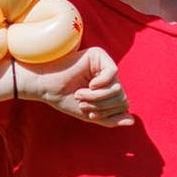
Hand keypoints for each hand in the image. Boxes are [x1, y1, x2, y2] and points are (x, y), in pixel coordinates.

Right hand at [17, 46, 132, 126]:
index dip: (108, 114)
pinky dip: (102, 83)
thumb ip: (111, 119)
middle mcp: (109, 76)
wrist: (45, 87)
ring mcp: (104, 65)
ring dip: (98, 97)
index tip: (89, 115)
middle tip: (82, 104)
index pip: (122, 104)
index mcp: (108, 89)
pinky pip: (113, 71)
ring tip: (80, 95)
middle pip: (122, 96)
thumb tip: (132, 121)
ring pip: (118, 87)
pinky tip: (90, 84)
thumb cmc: (65, 99)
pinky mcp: (99, 55)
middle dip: (102, 106)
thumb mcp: (90, 115)